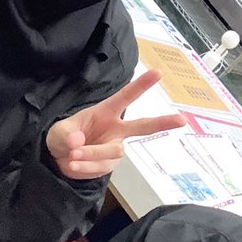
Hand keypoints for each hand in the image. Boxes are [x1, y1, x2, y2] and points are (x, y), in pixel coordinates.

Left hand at [46, 70, 184, 179]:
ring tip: (72, 156)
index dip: (141, 85)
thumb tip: (77, 142)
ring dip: (91, 155)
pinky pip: (101, 168)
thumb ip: (66, 134)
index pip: (125, 97)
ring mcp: (115, 148)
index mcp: (106, 112)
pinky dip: (84, 167)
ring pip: (112, 152)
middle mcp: (116, 129)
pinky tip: (72, 164)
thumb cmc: (63, 137)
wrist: (59, 159)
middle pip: (143, 126)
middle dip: (163, 122)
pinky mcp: (110, 165)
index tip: (158, 73)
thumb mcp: (59, 131)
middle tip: (182, 120)